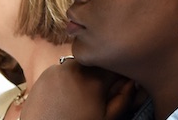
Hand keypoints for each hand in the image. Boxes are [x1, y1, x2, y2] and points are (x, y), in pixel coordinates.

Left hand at [21, 60, 138, 119]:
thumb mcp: (105, 119)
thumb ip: (123, 98)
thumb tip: (132, 81)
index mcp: (95, 79)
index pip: (116, 65)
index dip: (120, 75)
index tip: (119, 85)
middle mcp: (76, 68)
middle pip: (97, 64)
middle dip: (101, 76)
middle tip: (97, 96)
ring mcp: (58, 69)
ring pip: (81, 66)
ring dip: (85, 76)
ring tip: (80, 98)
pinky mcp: (45, 74)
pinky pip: (64, 71)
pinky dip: (69, 79)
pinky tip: (66, 97)